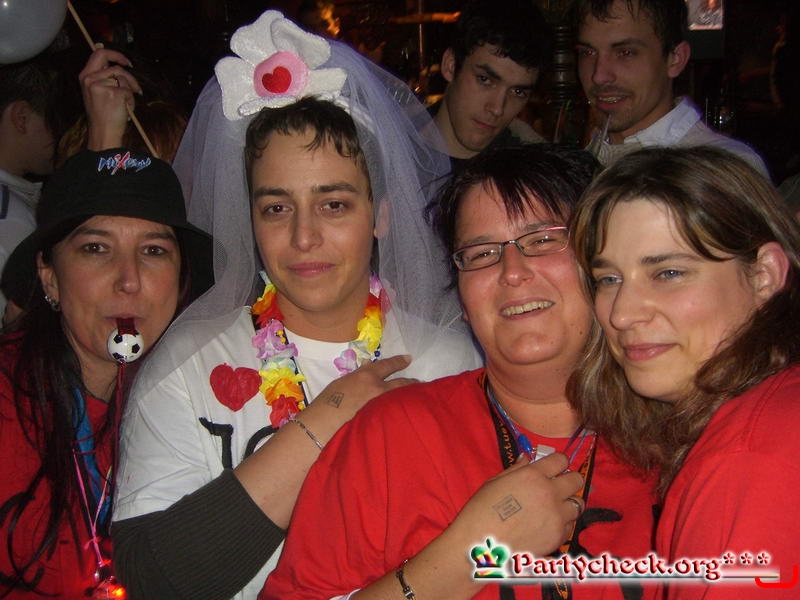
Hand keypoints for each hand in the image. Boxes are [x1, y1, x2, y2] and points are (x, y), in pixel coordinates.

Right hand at [79, 46, 141, 149]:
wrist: (103, 132)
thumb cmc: (103, 115)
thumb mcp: (96, 92)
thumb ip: (103, 77)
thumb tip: (116, 64)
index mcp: (85, 76)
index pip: (98, 54)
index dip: (114, 54)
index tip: (125, 61)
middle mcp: (90, 78)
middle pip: (113, 63)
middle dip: (124, 64)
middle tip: (132, 69)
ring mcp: (101, 85)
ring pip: (123, 78)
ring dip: (130, 89)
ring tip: (127, 103)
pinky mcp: (114, 93)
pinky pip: (129, 91)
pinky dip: (131, 100)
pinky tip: (126, 110)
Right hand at [299, 354, 415, 442]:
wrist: (324, 424)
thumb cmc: (327, 401)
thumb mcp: (342, 383)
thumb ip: (358, 375)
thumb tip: (368, 368)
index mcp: (367, 376)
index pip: (388, 365)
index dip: (399, 361)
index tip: (408, 358)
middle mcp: (378, 389)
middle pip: (401, 383)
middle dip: (411, 382)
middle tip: (419, 382)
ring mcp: (381, 406)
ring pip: (400, 398)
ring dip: (407, 397)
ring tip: (416, 398)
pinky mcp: (381, 421)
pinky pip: (394, 413)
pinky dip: (399, 411)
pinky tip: (404, 414)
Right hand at [448, 453, 584, 556]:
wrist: (481, 544)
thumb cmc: (480, 510)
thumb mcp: (494, 483)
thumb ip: (515, 469)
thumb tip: (526, 458)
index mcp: (533, 475)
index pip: (560, 460)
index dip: (558, 462)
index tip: (553, 468)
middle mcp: (550, 492)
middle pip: (576, 480)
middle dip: (569, 481)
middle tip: (558, 487)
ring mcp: (557, 515)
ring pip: (578, 504)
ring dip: (568, 504)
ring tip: (555, 509)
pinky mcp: (558, 536)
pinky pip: (570, 525)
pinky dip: (563, 524)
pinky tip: (548, 526)